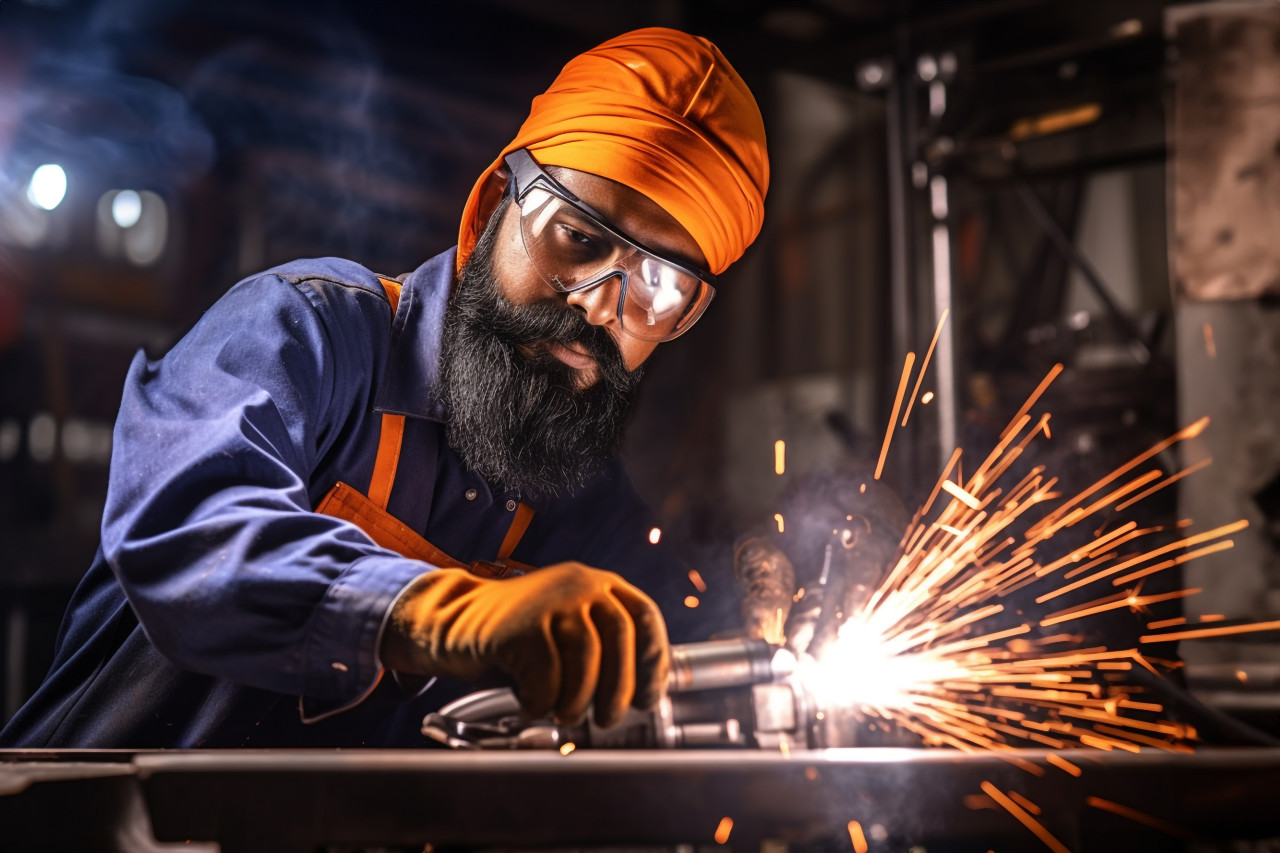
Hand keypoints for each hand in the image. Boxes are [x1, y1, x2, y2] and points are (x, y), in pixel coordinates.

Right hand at [381, 563, 668, 726]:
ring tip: (564, 715)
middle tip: (606, 719)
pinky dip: (542, 700)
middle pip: (620, 637)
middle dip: (619, 689)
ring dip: (579, 699)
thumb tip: (640, 695)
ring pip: (586, 657)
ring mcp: (549, 600)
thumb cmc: (515, 636)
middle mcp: (579, 584)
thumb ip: (603, 650)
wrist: (451, 621)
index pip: (644, 616)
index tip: (647, 698)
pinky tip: (530, 704)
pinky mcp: (520, 624)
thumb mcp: (566, 631)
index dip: (652, 661)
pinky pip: (546, 675)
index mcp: (597, 584)